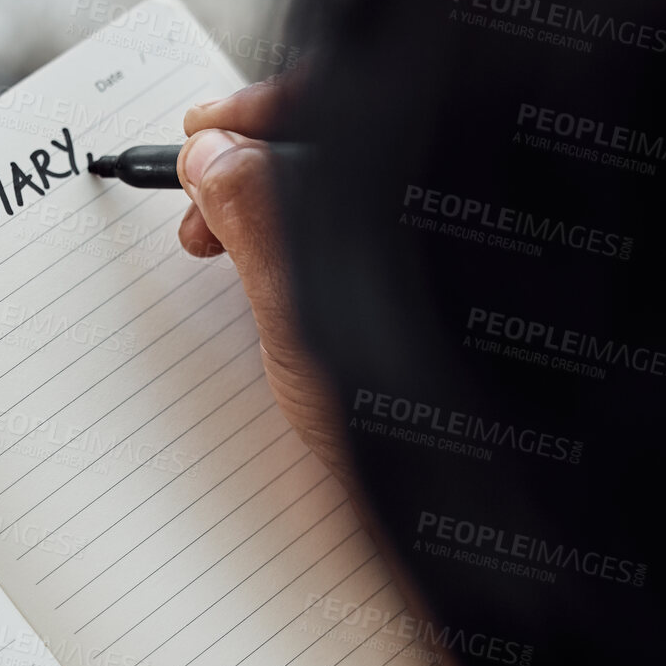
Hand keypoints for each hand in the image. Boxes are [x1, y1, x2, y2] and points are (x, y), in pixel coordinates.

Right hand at [176, 78, 563, 665]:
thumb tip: (214, 157)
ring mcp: (433, 288)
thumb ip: (259, 224)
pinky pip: (349, 258)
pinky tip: (267, 286)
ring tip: (217, 248)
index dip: (262, 112)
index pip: (344, 113)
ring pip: (341, 210)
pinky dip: (298, 258)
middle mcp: (435, 247)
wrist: (471, 553)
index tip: (197, 136)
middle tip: (194, 206)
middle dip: (255, 165)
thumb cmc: (419, 457)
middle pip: (342, 154)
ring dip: (271, 214)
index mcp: (421, 225)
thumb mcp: (309, 331)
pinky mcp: (422, 328)